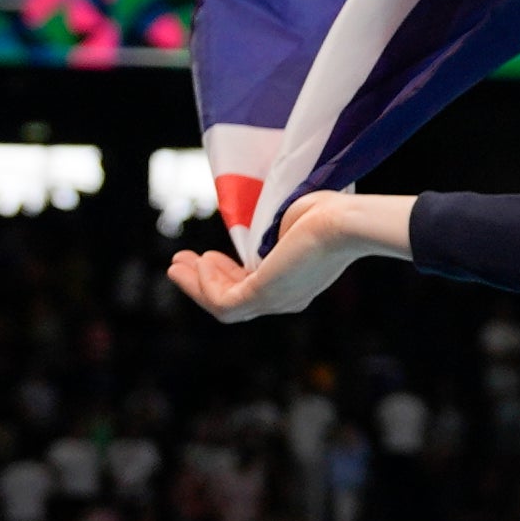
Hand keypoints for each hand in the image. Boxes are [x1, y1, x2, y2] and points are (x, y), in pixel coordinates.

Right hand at [166, 191, 412, 322]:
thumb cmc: (327, 215)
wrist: (342, 221)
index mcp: (295, 281)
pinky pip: (224, 301)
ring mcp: (276, 300)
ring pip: (224, 306)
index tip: (206, 256)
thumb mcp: (291, 226)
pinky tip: (201, 260)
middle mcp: (286, 297)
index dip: (224, 275)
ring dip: (196, 285)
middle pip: (234, 300)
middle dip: (203, 281)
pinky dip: (206, 283)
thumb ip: (272, 234)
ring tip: (177, 263)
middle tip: (180, 262)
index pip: (252, 288)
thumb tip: (260, 229)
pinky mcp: (264, 294)